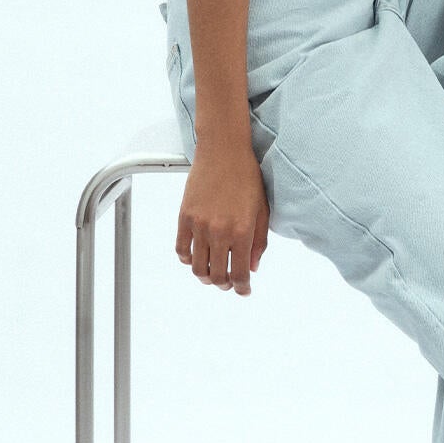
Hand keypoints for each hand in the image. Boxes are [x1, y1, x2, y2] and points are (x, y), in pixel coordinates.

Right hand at [175, 143, 270, 295]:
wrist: (224, 151)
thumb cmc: (247, 177)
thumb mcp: (262, 211)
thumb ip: (258, 242)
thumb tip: (253, 267)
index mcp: (241, 232)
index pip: (240, 274)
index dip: (242, 288)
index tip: (243, 291)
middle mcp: (219, 232)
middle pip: (217, 275)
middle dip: (224, 284)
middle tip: (229, 282)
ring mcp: (199, 225)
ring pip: (197, 267)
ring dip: (205, 276)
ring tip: (212, 273)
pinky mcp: (184, 217)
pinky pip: (181, 249)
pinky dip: (187, 260)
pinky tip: (196, 258)